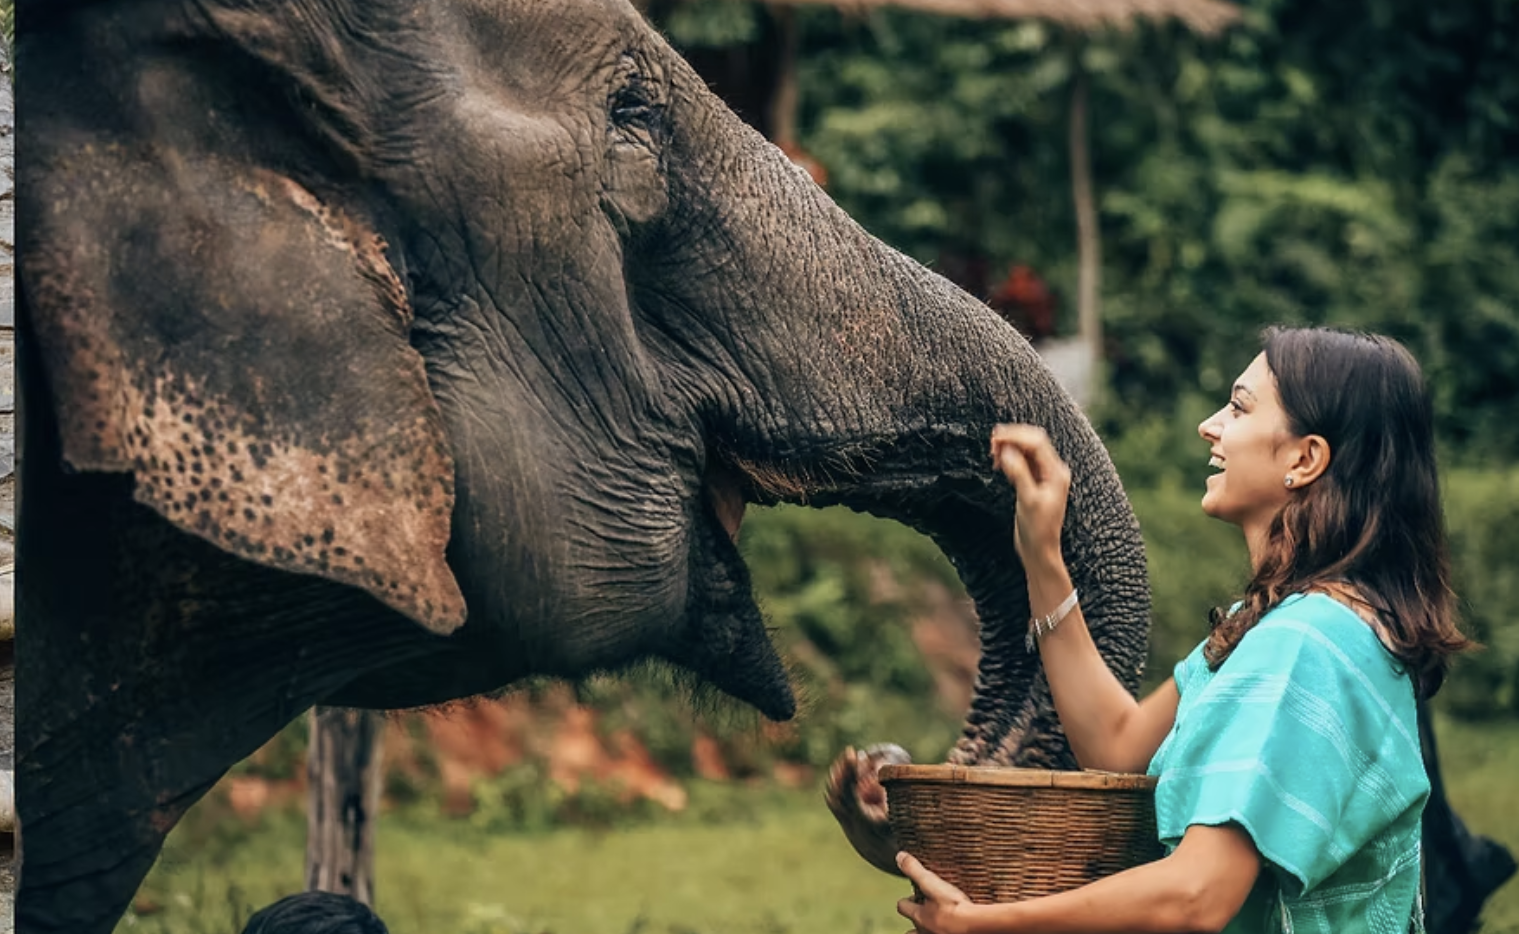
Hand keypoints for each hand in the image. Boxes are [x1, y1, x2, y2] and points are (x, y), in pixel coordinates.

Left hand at [896, 852, 975, 933]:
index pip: (903, 907)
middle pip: (912, 929)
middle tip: (923, 913)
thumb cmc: (954, 908)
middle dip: (916, 921)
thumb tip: (900, 857)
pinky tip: (953, 926)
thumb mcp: (932, 883)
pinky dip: (946, 931)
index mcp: (919, 916)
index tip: (913, 896)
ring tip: (937, 924)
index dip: (907, 901)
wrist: (976, 928)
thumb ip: (915, 870)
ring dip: (928, 930)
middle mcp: (925, 931)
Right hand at [990, 424, 1069, 569]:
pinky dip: (1010, 458)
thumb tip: (1007, 451)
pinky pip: (1023, 462)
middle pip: (1033, 442)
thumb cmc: (1037, 530)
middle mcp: (1053, 471)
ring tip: (993, 453)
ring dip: (1010, 447)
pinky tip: (999, 463)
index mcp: (1056, 473)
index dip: (1016, 436)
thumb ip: (1018, 473)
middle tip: (992, 443)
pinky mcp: (1035, 482)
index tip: (996, 438)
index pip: (1037, 443)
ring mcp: (1044, 476)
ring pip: (1027, 451)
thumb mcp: (1027, 500)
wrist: (1039, 550)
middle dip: (1013, 439)